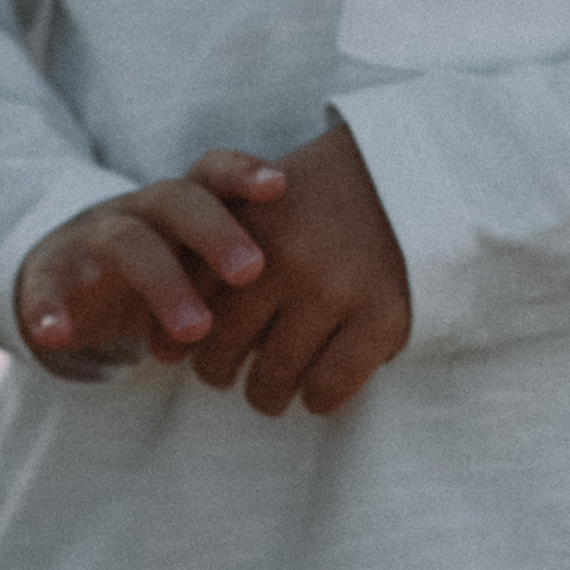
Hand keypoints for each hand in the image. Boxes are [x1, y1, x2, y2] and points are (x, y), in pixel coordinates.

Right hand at [14, 153, 286, 381]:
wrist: (61, 276)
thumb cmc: (156, 270)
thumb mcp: (197, 264)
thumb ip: (251, 265)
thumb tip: (338, 293)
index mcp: (178, 203)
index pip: (212, 172)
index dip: (243, 174)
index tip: (281, 186)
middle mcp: (138, 210)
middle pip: (176, 200)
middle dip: (216, 232)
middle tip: (254, 271)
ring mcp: (91, 240)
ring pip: (126, 242)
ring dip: (163, 282)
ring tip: (197, 330)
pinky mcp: (48, 276)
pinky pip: (44, 288)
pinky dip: (47, 308)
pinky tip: (56, 333)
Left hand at [180, 121, 411, 417]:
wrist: (410, 170)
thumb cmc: (317, 198)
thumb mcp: (255, 206)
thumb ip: (206, 261)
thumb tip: (159, 351)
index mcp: (249, 227)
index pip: (187, 306)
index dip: (181, 338)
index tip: (190, 345)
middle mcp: (287, 258)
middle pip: (221, 353)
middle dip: (220, 372)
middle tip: (232, 370)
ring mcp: (336, 288)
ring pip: (273, 382)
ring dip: (268, 394)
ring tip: (274, 384)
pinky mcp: (382, 317)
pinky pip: (328, 389)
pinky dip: (318, 398)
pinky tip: (321, 385)